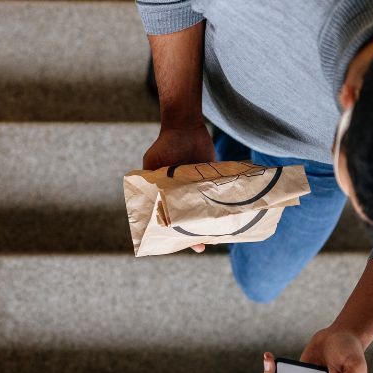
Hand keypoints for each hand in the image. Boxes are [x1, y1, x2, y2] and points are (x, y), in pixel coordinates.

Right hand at [143, 124, 215, 251]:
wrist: (186, 125)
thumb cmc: (166, 144)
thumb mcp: (152, 163)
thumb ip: (148, 181)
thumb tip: (144, 204)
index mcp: (165, 193)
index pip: (169, 217)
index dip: (174, 231)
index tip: (181, 243)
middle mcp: (181, 192)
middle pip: (188, 217)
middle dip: (193, 232)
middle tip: (201, 246)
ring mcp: (197, 187)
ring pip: (204, 210)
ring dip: (208, 223)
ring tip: (215, 238)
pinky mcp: (211, 179)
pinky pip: (218, 196)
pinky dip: (222, 207)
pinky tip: (227, 220)